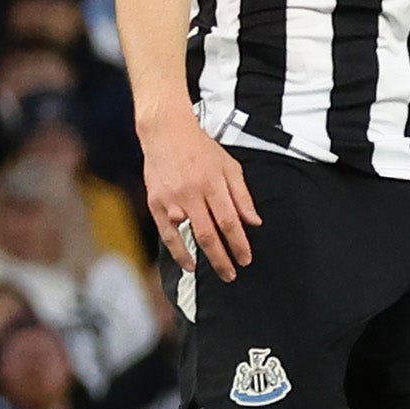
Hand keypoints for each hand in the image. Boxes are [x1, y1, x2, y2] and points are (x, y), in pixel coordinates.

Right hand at [142, 112, 257, 278]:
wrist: (167, 134)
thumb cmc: (201, 150)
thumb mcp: (230, 167)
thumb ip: (242, 195)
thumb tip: (254, 221)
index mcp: (214, 184)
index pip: (229, 221)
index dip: (239, 243)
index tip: (246, 259)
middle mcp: (192, 193)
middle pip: (209, 233)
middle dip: (223, 257)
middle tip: (233, 274)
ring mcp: (171, 200)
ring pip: (188, 235)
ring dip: (203, 257)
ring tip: (216, 272)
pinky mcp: (155, 203)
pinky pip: (167, 233)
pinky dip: (178, 251)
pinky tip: (190, 263)